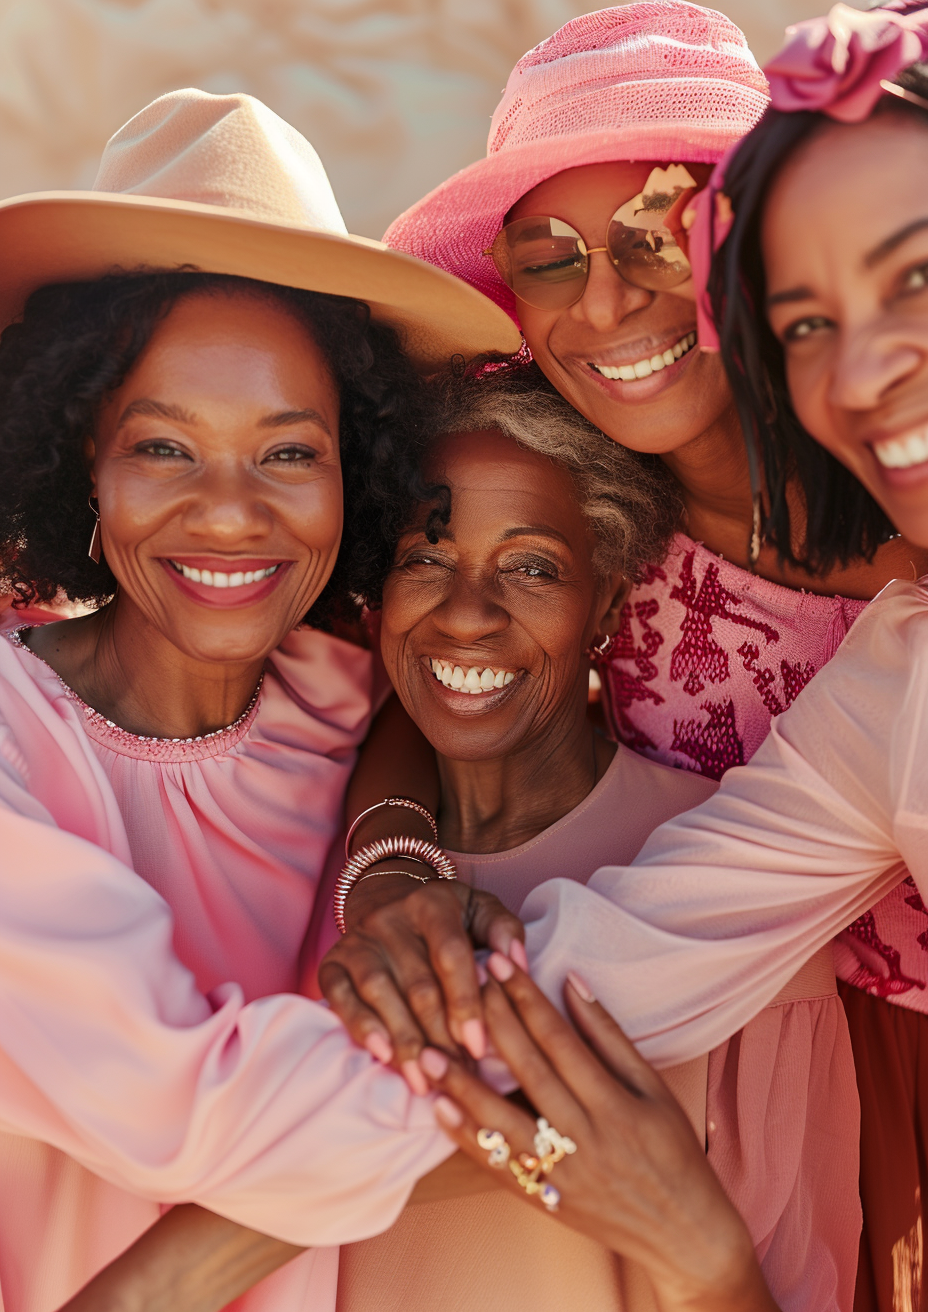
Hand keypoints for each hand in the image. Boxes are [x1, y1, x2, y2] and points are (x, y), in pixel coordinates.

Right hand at [318, 873, 524, 1092]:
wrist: (388, 897)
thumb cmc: (447, 917)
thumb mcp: (480, 910)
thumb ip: (503, 931)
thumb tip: (514, 962)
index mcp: (432, 903)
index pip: (450, 954)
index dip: (465, 1002)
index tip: (478, 1045)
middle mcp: (390, 918)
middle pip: (417, 983)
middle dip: (439, 1035)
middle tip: (459, 1075)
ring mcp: (358, 940)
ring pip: (380, 993)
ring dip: (404, 1041)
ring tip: (424, 1079)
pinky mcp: (333, 961)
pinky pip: (339, 996)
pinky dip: (360, 1026)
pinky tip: (383, 1054)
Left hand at [417, 956, 778, 1311]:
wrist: (686, 1235)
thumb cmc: (674, 1152)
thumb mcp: (654, 1088)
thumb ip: (610, 1036)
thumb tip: (572, 981)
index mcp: (614, 1105)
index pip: (559, 1039)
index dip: (526, 998)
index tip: (499, 963)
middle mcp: (585, 1138)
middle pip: (527, 1071)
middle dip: (492, 1024)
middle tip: (459, 985)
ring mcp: (561, 1173)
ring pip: (502, 1121)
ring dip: (461, 1085)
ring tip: (427, 1052)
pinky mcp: (544, 1198)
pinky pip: (497, 1166)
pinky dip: (465, 1138)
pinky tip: (439, 1109)